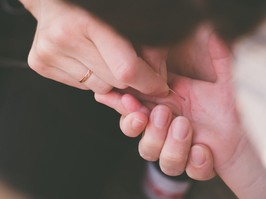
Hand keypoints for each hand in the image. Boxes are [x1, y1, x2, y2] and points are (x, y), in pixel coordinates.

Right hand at [19, 0, 168, 94]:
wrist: (58, 1)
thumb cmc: (98, 9)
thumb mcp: (131, 21)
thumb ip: (150, 50)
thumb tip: (158, 82)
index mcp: (88, 20)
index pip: (125, 68)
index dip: (147, 82)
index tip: (159, 87)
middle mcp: (63, 37)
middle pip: (114, 81)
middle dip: (130, 79)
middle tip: (132, 65)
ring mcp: (48, 52)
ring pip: (100, 88)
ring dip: (111, 79)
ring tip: (105, 57)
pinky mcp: (40, 63)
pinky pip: (83, 87)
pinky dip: (94, 79)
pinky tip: (89, 60)